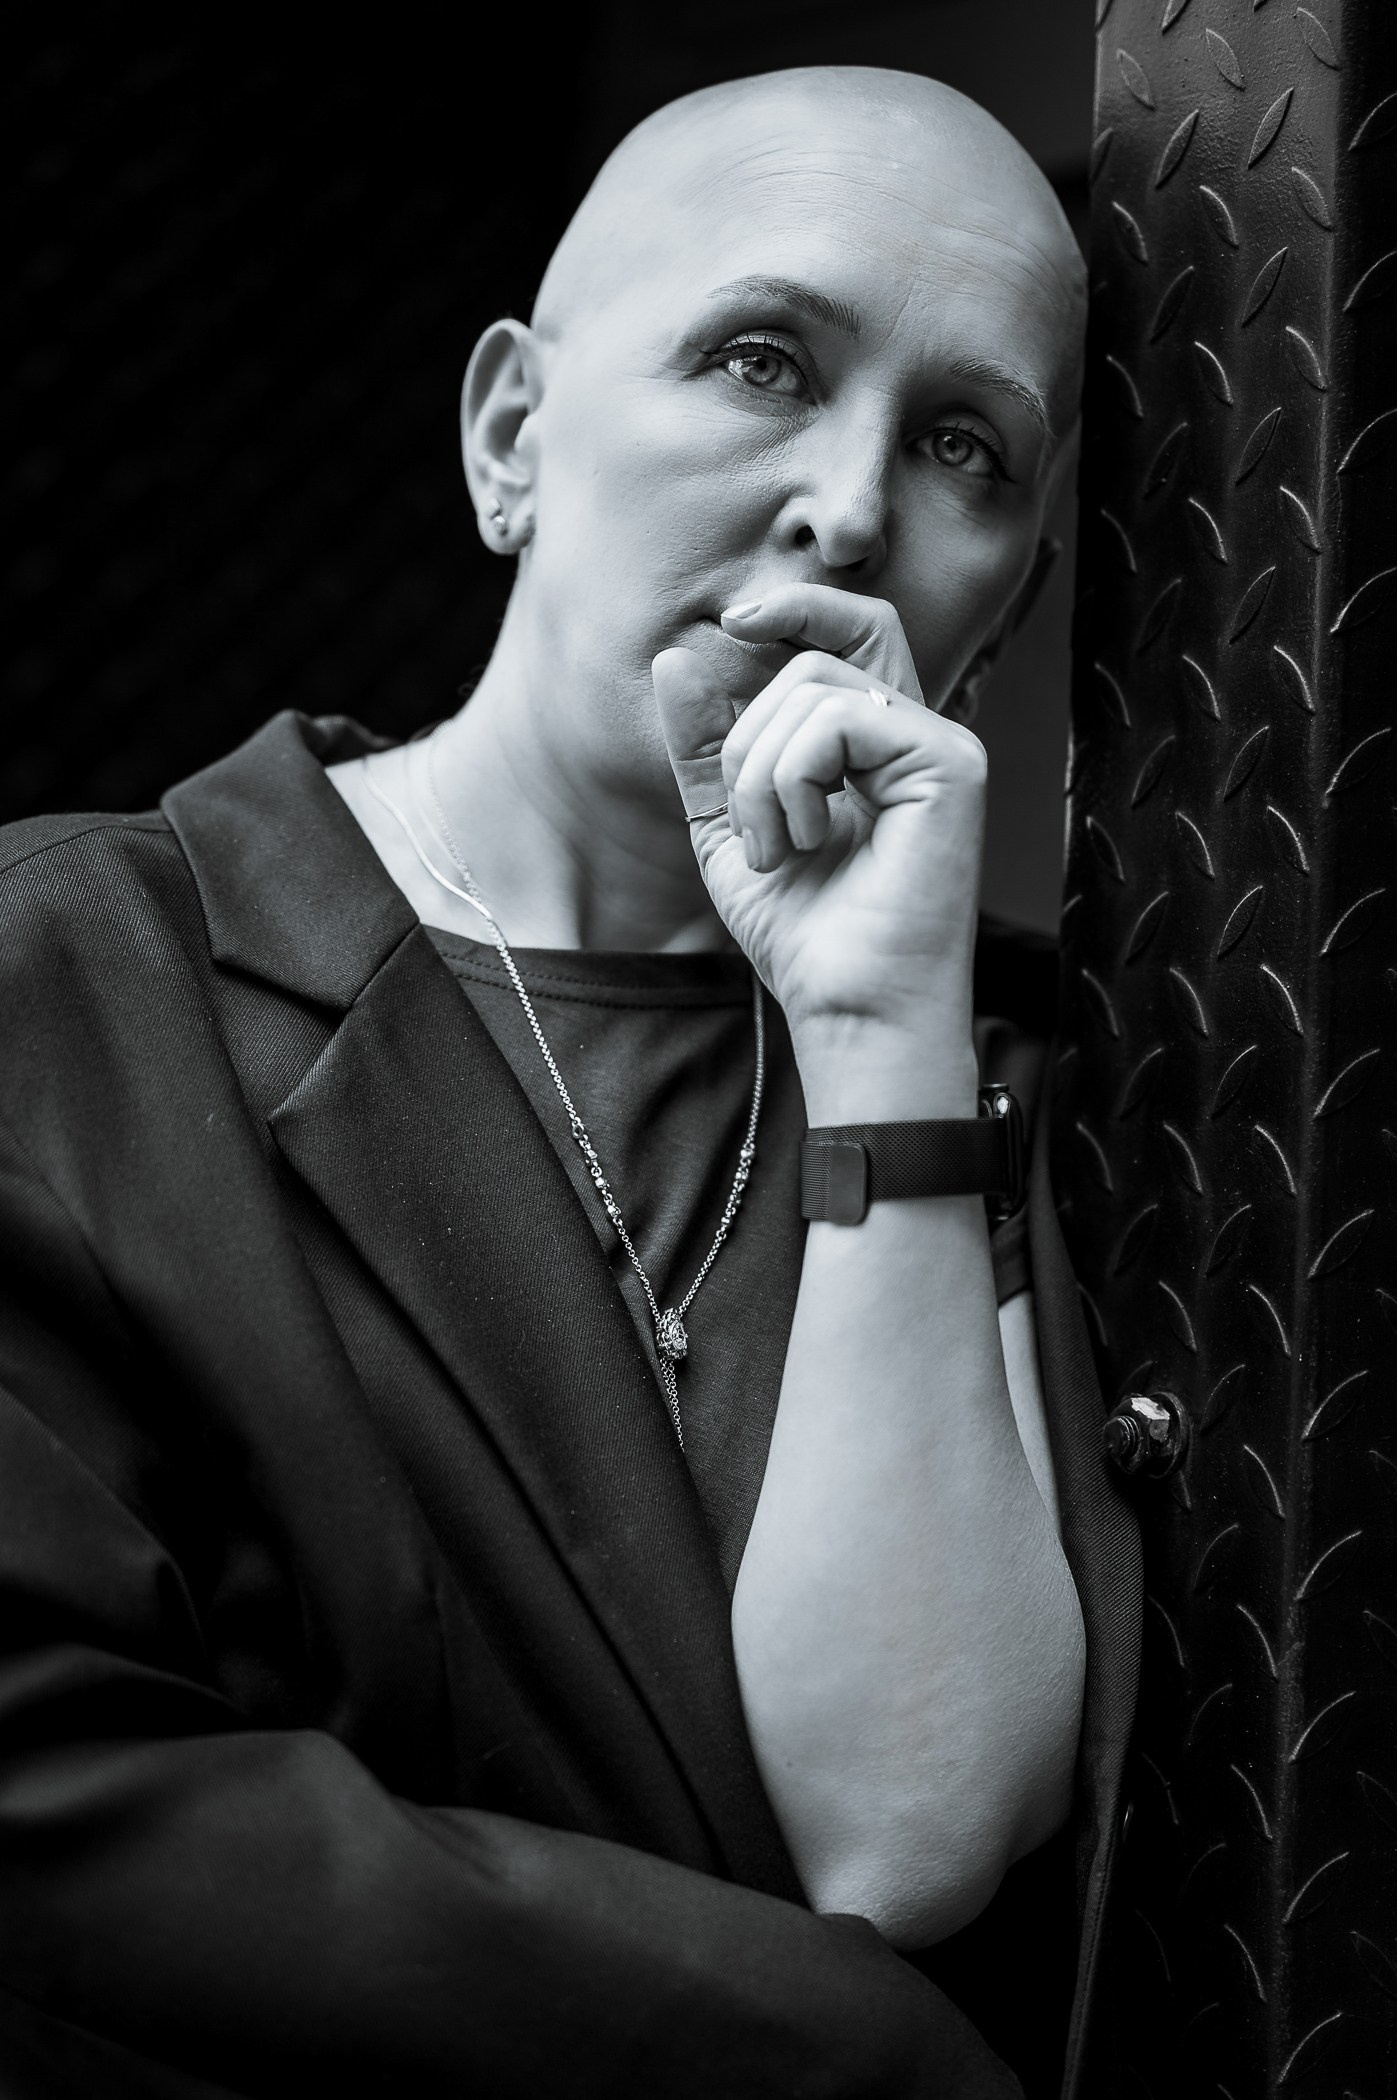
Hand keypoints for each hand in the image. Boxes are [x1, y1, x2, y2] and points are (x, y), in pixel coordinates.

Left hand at [652, 583, 987, 1090]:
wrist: (850, 1010)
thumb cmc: (805, 935)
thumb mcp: (732, 826)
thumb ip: (705, 747)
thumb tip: (676, 656)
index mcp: (877, 745)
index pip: (850, 631)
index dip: (795, 609)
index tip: (731, 624)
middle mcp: (919, 735)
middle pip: (814, 660)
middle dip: (747, 739)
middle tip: (754, 831)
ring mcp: (943, 746)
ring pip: (816, 689)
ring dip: (762, 776)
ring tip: (779, 850)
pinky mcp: (951, 766)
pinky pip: (840, 720)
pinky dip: (795, 780)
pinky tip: (809, 842)